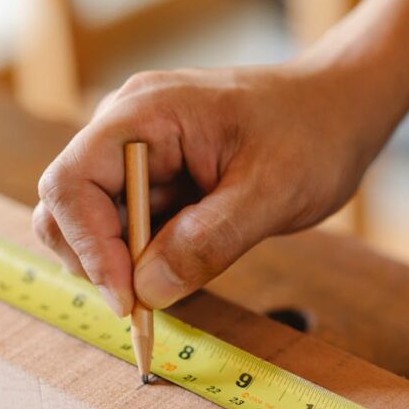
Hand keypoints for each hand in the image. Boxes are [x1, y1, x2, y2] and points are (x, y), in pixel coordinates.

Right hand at [33, 62, 387, 315]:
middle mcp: (128, 129)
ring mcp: (140, 154)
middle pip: (68, 207)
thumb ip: (210, 240)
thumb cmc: (315, 134)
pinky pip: (129, 227)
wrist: (340, 110)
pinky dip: (146, 258)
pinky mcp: (157, 178)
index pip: (71, 183)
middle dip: (101, 260)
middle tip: (152, 299)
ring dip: (125, 263)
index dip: (88, 248)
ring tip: (185, 272)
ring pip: (95, 224)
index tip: (128, 299)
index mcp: (146, 114)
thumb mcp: (274, 192)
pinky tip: (189, 262)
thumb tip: (147, 290)